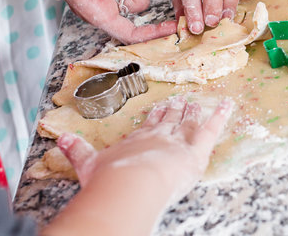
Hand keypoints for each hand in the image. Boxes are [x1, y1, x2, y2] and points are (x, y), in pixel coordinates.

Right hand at [58, 97, 231, 196]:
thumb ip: (76, 150)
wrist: (129, 185)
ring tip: (194, 103)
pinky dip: (220, 116)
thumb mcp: (87, 164)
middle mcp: (157, 135)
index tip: (158, 108)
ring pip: (186, 123)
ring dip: (191, 113)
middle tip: (179, 101)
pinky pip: (211, 129)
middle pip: (167, 121)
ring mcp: (177, 140)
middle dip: (173, 111)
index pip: (147, 126)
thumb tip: (59, 139)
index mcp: (135, 139)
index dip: (154, 117)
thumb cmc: (109, 179)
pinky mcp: (195, 150)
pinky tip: (228, 104)